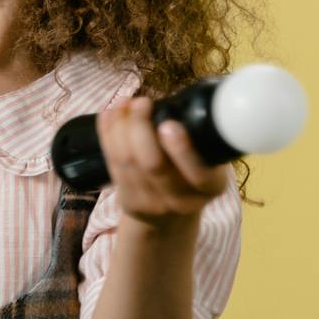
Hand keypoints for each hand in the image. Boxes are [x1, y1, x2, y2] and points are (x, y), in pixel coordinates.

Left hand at [95, 95, 229, 228]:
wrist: (172, 217)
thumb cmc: (192, 176)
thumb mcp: (209, 162)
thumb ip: (200, 139)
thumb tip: (174, 101)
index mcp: (211, 186)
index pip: (198, 172)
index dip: (182, 149)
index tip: (168, 124)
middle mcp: (183, 201)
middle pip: (153, 164)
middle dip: (141, 128)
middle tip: (142, 102)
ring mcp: (153, 205)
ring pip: (128, 161)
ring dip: (121, 126)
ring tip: (124, 102)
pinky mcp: (129, 203)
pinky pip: (112, 164)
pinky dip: (107, 134)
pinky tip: (109, 114)